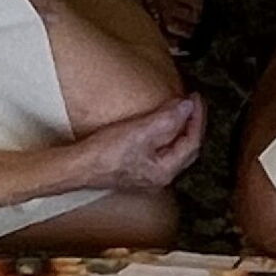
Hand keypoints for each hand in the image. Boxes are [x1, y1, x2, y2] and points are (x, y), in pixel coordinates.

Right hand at [67, 93, 202, 198]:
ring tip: (180, 112)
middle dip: (192, 125)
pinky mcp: (135, 168)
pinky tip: (159, 127)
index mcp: (165, 170)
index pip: (192, 142)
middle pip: (186, 148)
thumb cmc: (103, 156)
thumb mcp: (140, 132)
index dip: (197, 118)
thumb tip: (186, 107)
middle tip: (192, 105)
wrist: (78, 167)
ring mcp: (147, 174)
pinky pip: (160, 150)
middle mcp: (159, 176)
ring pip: (173, 150)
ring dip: (179, 130)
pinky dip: (165, 135)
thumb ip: (166, 119)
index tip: (195, 99)